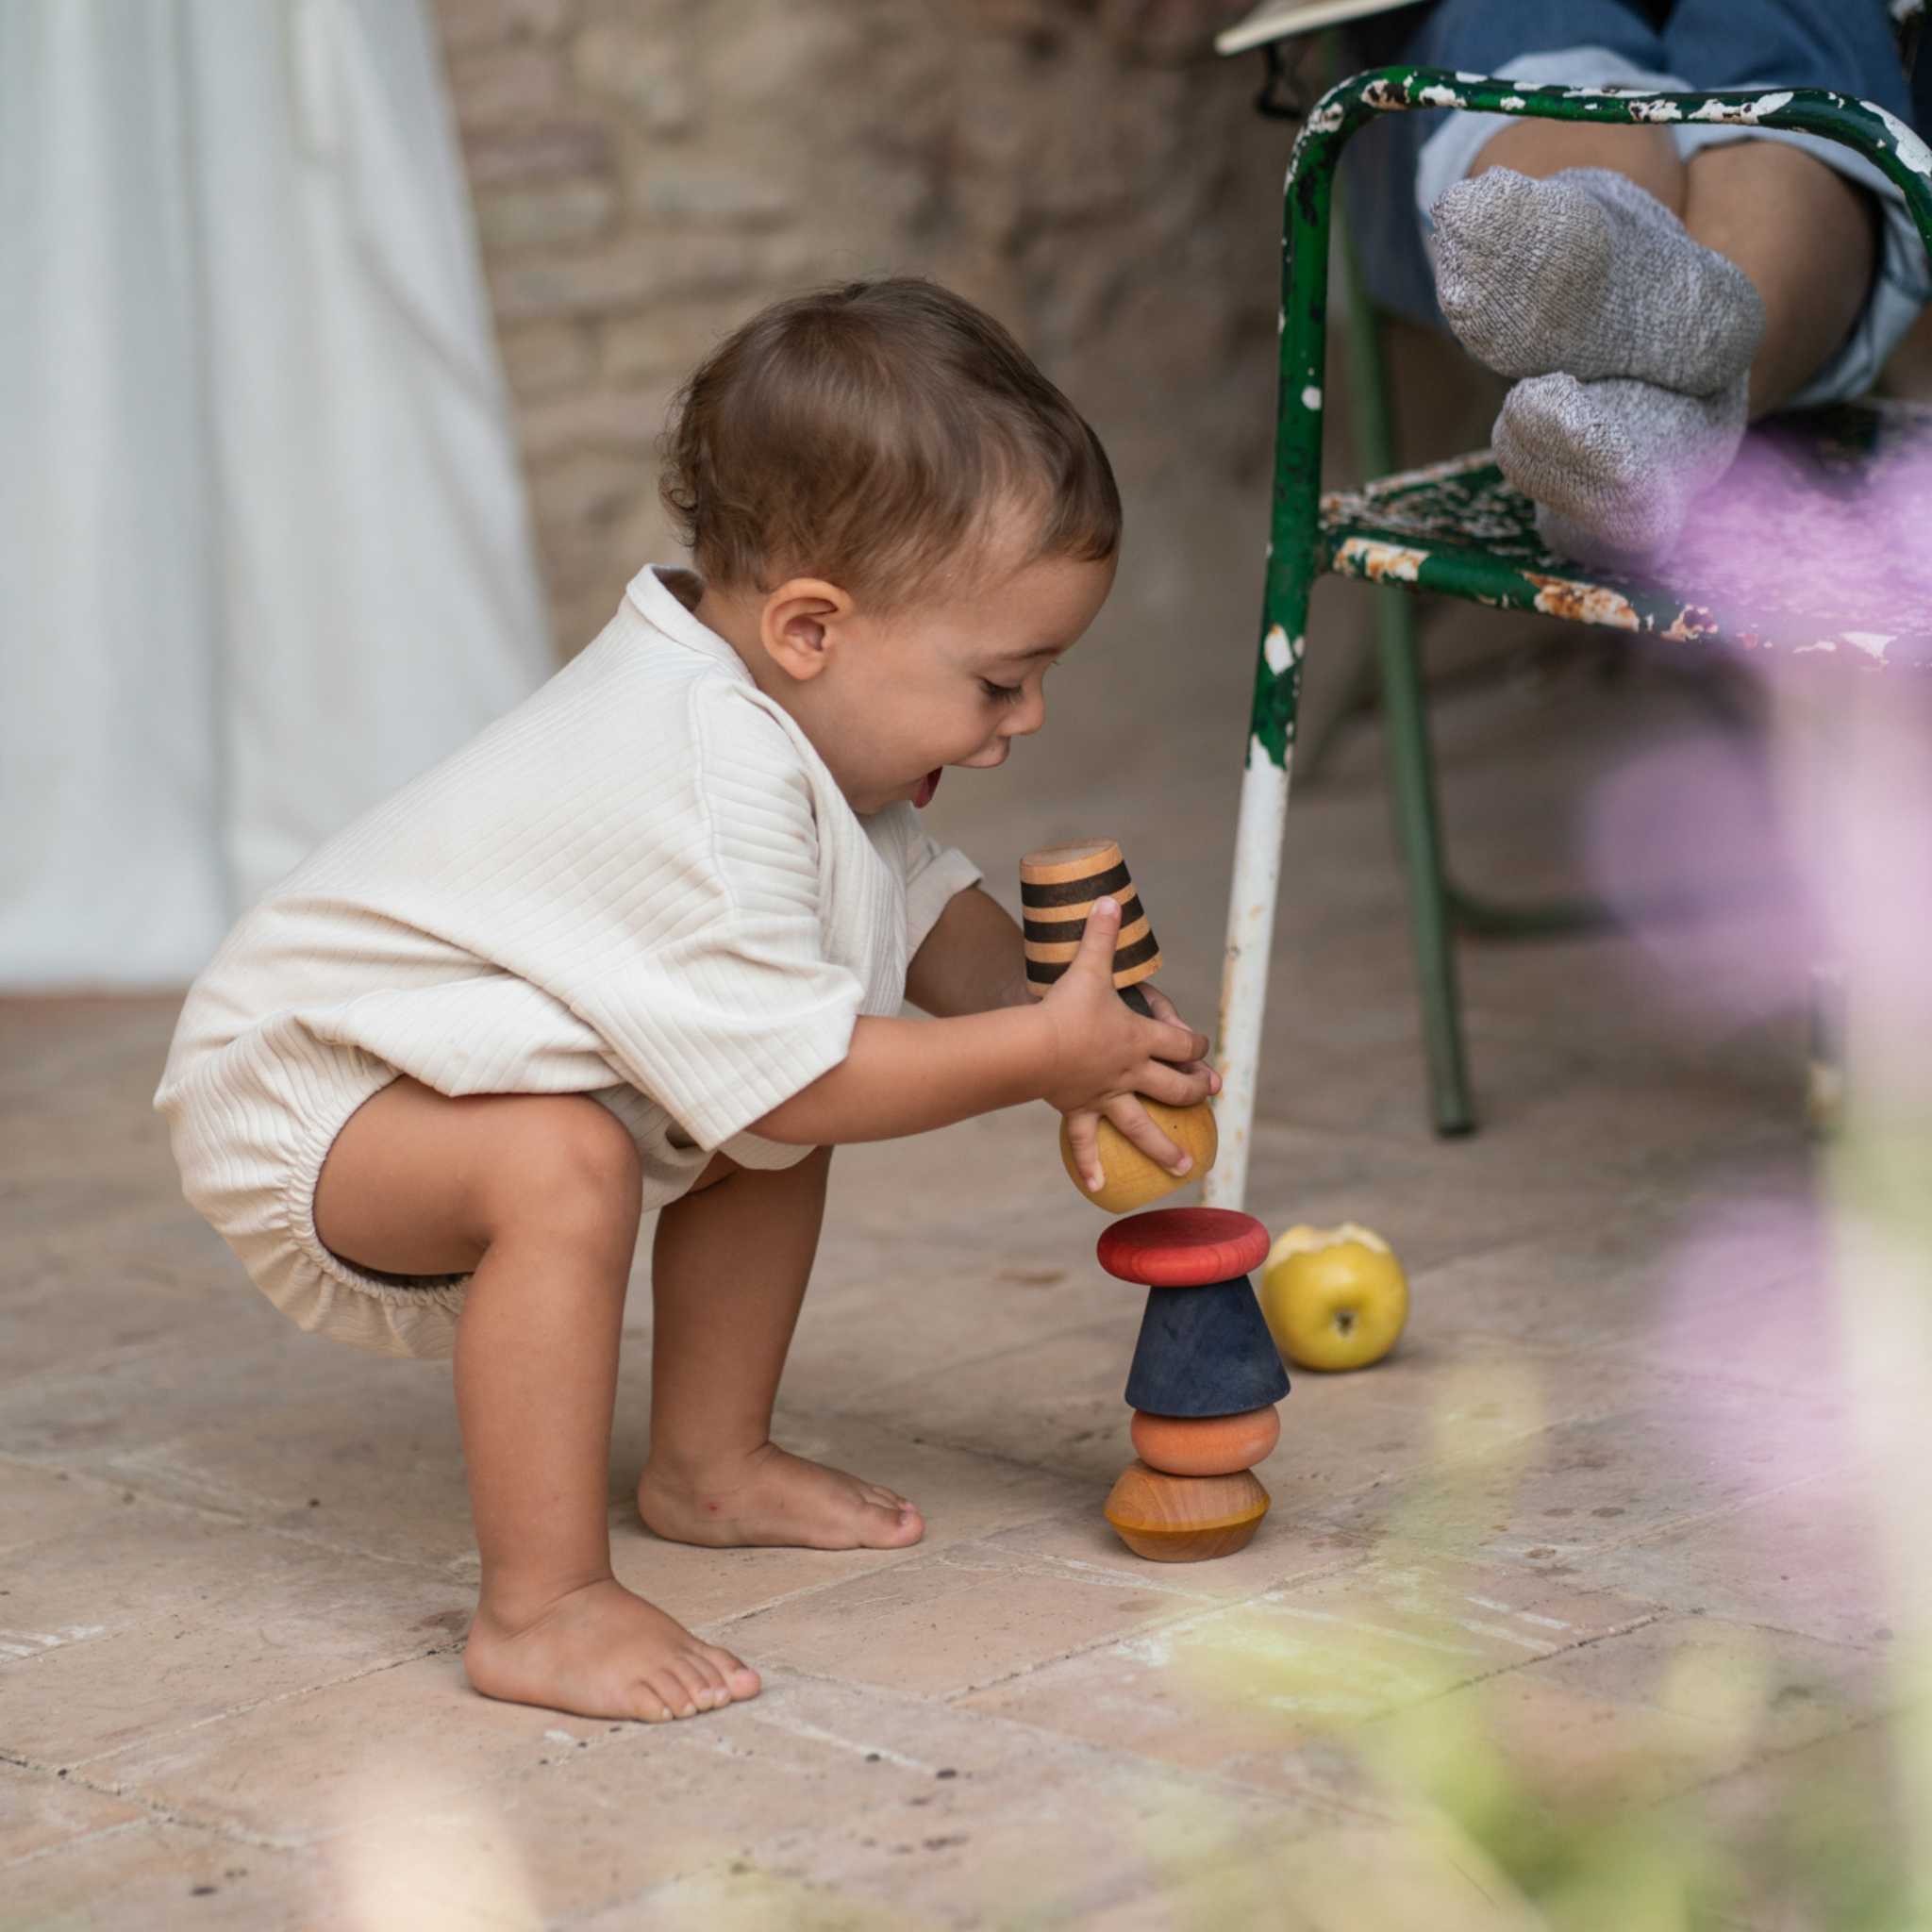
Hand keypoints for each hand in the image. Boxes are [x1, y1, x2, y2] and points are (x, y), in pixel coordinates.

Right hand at [1038, 898, 1218, 1190]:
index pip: (1178, 1040)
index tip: (1202, 1046)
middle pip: (1173, 1085)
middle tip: (1210, 1096)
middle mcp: (1130, 1071)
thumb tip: (1109, 899)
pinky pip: (1085, 1141)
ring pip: (1142, 1124)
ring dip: (1164, 1145)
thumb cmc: (1065, 1008)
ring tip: (1184, 1167)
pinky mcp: (1079, 1109)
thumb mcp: (1087, 967)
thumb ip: (1100, 936)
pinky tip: (1101, 1185)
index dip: (1193, 1041)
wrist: (1036, 1047)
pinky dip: (1091, 1163)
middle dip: (1195, 1090)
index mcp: (1139, 1038)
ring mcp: (1106, 1095)